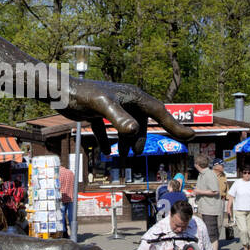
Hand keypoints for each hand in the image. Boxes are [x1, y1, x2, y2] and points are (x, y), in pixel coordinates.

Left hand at [58, 78, 196, 157]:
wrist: (58, 90)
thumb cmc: (81, 95)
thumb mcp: (101, 105)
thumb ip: (118, 117)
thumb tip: (133, 130)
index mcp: (133, 96)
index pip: (159, 112)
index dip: (174, 125)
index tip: (190, 137)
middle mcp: (125, 100)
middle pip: (143, 123)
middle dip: (140, 140)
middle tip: (134, 155)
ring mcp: (112, 106)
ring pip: (126, 127)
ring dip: (124, 143)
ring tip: (119, 158)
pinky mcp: (97, 112)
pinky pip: (108, 128)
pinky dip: (108, 140)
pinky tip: (106, 152)